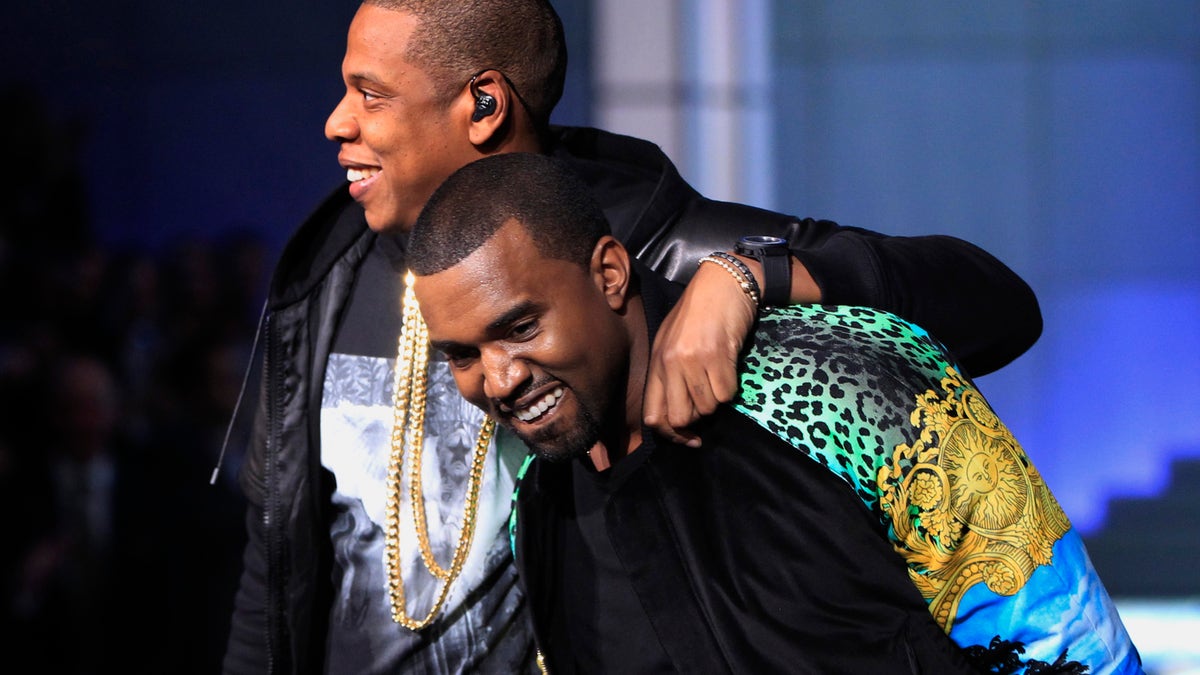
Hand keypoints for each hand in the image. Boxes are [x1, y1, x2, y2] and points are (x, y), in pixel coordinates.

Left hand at [643, 260, 757, 445]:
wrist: (723, 283)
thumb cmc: (699, 312)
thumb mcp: (674, 342)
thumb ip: (670, 375)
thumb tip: (680, 415)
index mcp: (657, 362)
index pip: (653, 416)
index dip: (672, 434)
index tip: (691, 438)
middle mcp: (670, 363)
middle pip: (680, 418)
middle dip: (698, 418)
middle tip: (709, 402)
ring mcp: (692, 360)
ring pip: (707, 407)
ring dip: (717, 398)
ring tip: (719, 374)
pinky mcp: (717, 355)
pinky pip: (726, 393)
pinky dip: (732, 387)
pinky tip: (729, 366)